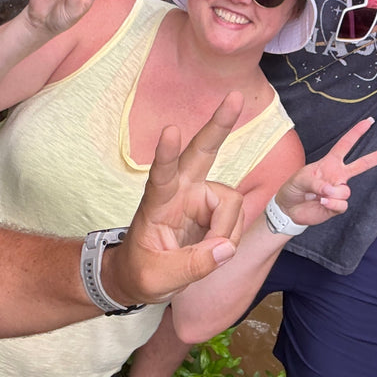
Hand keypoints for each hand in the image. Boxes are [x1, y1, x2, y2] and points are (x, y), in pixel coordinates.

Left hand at [103, 92, 247, 304]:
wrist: (140, 276)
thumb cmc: (140, 272)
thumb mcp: (157, 279)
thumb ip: (192, 265)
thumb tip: (225, 248)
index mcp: (157, 202)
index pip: (161, 174)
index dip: (166, 154)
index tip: (170, 131)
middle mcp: (181, 190)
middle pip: (202, 151)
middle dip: (219, 125)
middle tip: (234, 97)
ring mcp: (199, 196)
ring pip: (230, 202)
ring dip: (227, 230)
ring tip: (209, 254)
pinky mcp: (213, 207)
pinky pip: (235, 216)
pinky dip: (230, 236)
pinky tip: (215, 247)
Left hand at [273, 118, 376, 227]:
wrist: (289, 209)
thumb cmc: (294, 188)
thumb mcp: (301, 178)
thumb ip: (316, 181)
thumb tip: (331, 190)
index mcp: (330, 163)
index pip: (345, 145)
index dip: (356, 132)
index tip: (369, 121)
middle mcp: (338, 175)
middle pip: (362, 164)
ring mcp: (339, 191)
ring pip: (345, 190)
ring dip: (331, 193)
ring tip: (318, 195)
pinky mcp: (338, 206)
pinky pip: (342, 204)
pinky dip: (331, 204)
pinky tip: (322, 203)